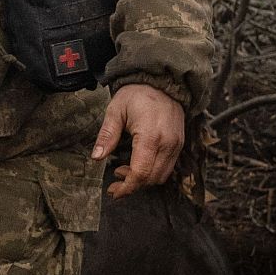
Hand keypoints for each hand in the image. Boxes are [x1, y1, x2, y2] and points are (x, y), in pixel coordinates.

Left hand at [92, 83, 184, 199]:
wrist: (163, 82)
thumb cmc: (136, 95)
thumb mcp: (115, 111)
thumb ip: (107, 135)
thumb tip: (96, 157)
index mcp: (150, 136)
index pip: (141, 172)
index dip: (127, 186)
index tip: (114, 192)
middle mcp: (168, 143)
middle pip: (152, 178)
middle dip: (132, 185)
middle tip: (114, 182)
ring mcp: (176, 145)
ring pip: (162, 175)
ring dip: (143, 180)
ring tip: (122, 171)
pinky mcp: (180, 144)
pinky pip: (168, 167)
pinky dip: (153, 172)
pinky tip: (137, 165)